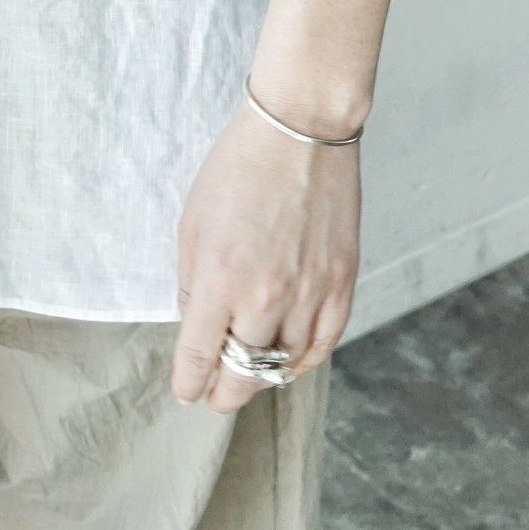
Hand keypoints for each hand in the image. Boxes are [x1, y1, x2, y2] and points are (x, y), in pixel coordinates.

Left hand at [171, 86, 361, 415]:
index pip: (199, 358)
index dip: (189, 383)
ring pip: (285, 366)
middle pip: (244, 375)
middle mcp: (266, 296)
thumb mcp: (192, 225)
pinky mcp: (342, 284)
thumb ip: (193, 285)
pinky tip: (288, 363)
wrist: (301, 134)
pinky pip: (323, 345)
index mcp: (220, 280)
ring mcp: (310, 293)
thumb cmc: (239, 171)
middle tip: (215, 396)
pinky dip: (303, 362)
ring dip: (263, 379)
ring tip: (249, 378)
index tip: (186, 390)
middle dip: (223, 393)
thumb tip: (197, 327)